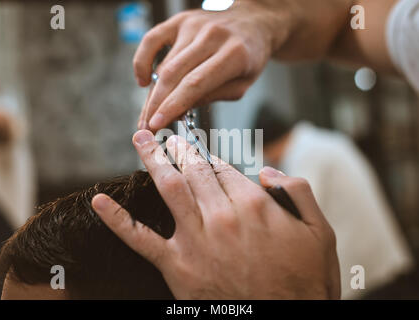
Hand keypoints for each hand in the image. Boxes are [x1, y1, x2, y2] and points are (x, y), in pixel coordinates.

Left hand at [92, 130, 339, 298]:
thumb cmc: (306, 280)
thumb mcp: (319, 231)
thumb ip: (297, 191)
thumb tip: (267, 170)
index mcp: (255, 204)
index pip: (225, 168)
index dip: (211, 156)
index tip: (202, 149)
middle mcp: (223, 216)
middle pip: (195, 171)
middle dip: (180, 148)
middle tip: (169, 135)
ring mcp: (197, 240)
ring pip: (169, 188)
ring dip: (152, 159)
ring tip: (141, 138)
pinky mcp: (178, 266)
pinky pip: (140, 238)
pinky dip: (117, 219)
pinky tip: (98, 201)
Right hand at [134, 0, 351, 130]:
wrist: (253, 23)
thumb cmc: (248, 58)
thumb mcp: (241, 85)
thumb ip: (211, 96)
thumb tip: (177, 110)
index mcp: (234, 54)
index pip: (195, 84)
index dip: (172, 106)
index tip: (156, 125)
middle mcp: (211, 36)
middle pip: (174, 75)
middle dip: (156, 105)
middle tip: (147, 127)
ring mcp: (193, 25)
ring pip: (164, 64)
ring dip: (152, 94)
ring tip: (147, 115)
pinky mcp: (180, 20)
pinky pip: (151, 39)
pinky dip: (142, 61)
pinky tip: (142, 81)